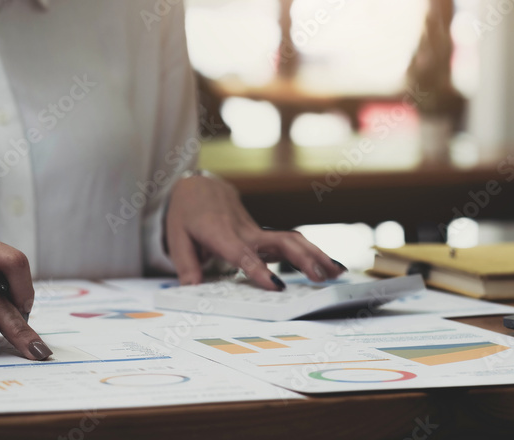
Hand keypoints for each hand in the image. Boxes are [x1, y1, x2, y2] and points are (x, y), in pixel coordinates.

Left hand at [165, 175, 345, 289]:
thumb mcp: (176, 237)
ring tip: (337, 273)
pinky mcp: (262, 234)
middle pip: (279, 243)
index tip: (276, 285)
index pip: (243, 254)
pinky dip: (310, 253)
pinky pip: (288, 242)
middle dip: (302, 259)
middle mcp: (244, 232)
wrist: (198, 187)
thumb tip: (193, 288)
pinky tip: (329, 266)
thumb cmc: (186, 212)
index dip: (259, 270)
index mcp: (221, 234)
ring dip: (315, 255)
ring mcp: (256, 231)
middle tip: (320, 277)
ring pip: (291, 240)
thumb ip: (185, 265)